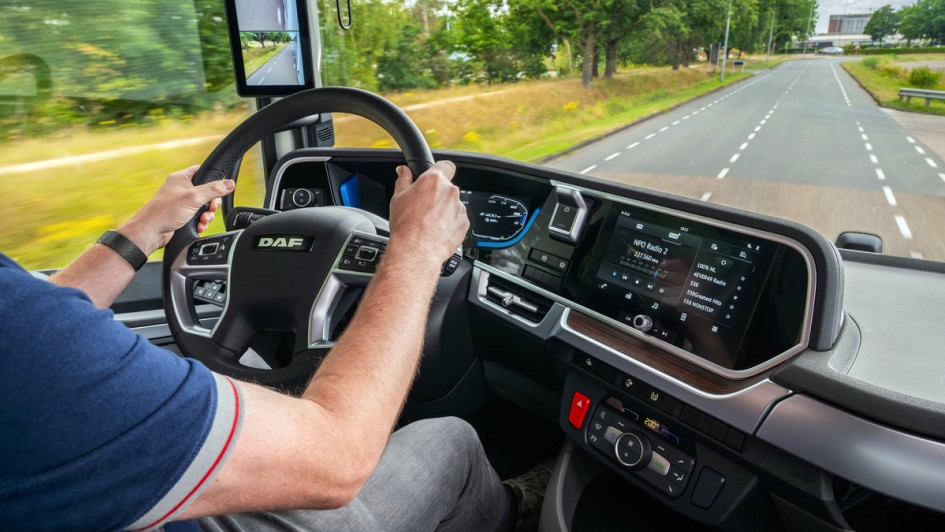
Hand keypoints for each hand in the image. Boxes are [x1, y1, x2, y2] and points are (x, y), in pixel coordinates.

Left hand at [119, 166, 234, 255]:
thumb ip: (213, 190)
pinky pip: (198, 217)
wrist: (151, 231)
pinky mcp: (182, 216)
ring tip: (202, 220)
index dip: (213, 178)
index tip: (220, 187)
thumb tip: (229, 183)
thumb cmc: (165, 211)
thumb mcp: (193, 197)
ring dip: (207, 215)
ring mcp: (182, 203)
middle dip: (211, 204)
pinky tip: (199, 226)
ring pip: (204, 207)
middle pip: (207, 192)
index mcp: (182, 178)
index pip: (202, 171)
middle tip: (210, 208)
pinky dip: (201, 222)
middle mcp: (182, 189)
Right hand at [387, 161, 468, 268]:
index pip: (446, 165)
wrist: (415, 251)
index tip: (437, 176)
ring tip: (430, 222)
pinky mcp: (464, 223)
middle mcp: (450, 191)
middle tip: (425, 206)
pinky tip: (437, 231)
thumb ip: (403, 179)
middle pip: (447, 188)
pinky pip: (458, 219)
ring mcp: (459, 208)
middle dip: (438, 195)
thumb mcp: (398, 197)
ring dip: (445, 210)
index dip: (441, 170)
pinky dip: (450, 223)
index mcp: (434, 180)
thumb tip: (403, 171)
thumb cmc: (406, 226)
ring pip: (453, 204)